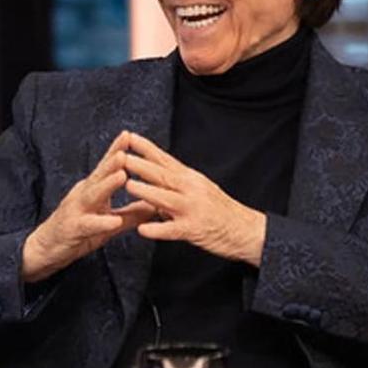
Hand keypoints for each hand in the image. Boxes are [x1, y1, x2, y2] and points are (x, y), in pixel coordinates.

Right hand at [22, 131, 156, 281]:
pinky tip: (113, 221)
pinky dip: (101, 222)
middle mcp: (82, 196)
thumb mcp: (107, 222)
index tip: (129, 136)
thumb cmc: (77, 232)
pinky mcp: (72, 229)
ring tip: (122, 175)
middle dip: (112, 162)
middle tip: (125, 149)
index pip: (105, 168)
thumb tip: (156, 204)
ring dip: (107, 185)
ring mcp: (75, 211)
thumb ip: (131, 213)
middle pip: (98, 176)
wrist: (46, 249)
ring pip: (92, 196)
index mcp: (91, 191)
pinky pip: (88, 225)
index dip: (116, 151)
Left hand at [122, 132, 265, 265]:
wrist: (248, 231)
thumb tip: (149, 174)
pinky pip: (173, 230)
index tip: (127, 136)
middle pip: (162, 174)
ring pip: (166, 198)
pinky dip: (158, 229)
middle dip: (140, 165)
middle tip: (120, 156)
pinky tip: (143, 229)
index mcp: (189, 178)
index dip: (145, 147)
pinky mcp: (195, 229)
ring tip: (128, 185)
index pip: (164, 159)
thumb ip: (172, 182)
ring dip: (147, 191)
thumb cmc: (219, 210)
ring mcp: (193, 209)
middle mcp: (191, 189)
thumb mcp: (197, 189)